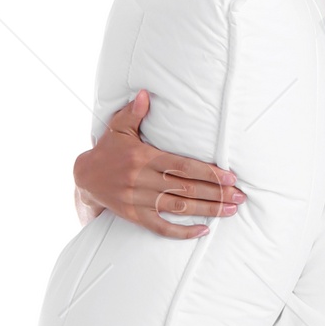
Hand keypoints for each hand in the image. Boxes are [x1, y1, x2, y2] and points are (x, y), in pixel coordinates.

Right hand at [71, 89, 245, 238]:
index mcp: (144, 158)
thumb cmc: (108, 150)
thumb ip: (134, 112)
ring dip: (207, 210)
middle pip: (187, 188)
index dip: (209, 173)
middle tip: (240, 197)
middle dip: (216, 193)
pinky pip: (162, 227)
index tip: (231, 177)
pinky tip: (203, 231)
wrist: (85, 178)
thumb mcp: (118, 128)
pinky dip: (182, 232)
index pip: (183, 167)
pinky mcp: (135, 216)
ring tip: (230, 211)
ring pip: (180, 207)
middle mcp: (142, 180)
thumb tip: (146, 94)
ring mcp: (139, 200)